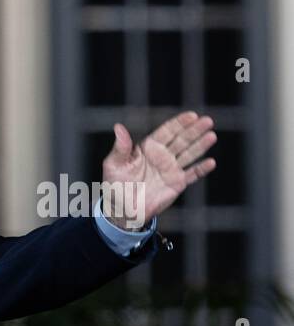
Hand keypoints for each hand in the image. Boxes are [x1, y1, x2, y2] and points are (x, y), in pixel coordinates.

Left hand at [101, 111, 215, 229]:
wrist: (122, 209)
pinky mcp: (177, 183)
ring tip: (211, 135)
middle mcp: (162, 156)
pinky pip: (192, 175)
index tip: (191, 115)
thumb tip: (118, 127)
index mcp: (149, 148)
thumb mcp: (114, 165)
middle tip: (207, 121)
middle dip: (194, 130)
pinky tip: (210, 162)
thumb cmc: (115, 185)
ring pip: (189, 154)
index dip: (180, 123)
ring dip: (201, 145)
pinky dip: (201, 169)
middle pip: (182, 139)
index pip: (167, 131)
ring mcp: (171, 169)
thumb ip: (120, 147)